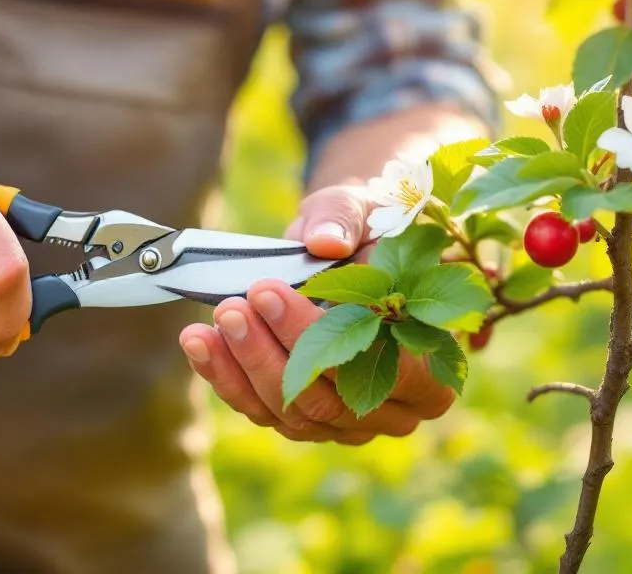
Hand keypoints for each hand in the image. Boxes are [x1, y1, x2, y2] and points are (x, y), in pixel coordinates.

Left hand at [177, 185, 455, 443]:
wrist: (346, 247)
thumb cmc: (368, 230)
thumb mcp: (364, 209)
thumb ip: (348, 220)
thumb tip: (325, 240)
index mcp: (433, 365)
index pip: (382, 369)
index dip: (320, 335)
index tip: (269, 290)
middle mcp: (396, 409)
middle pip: (330, 402)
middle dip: (272, 352)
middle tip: (234, 305)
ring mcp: (346, 421)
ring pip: (290, 413)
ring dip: (243, 365)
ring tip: (216, 316)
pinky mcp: (302, 420)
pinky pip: (259, 409)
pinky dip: (224, 376)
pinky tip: (198, 342)